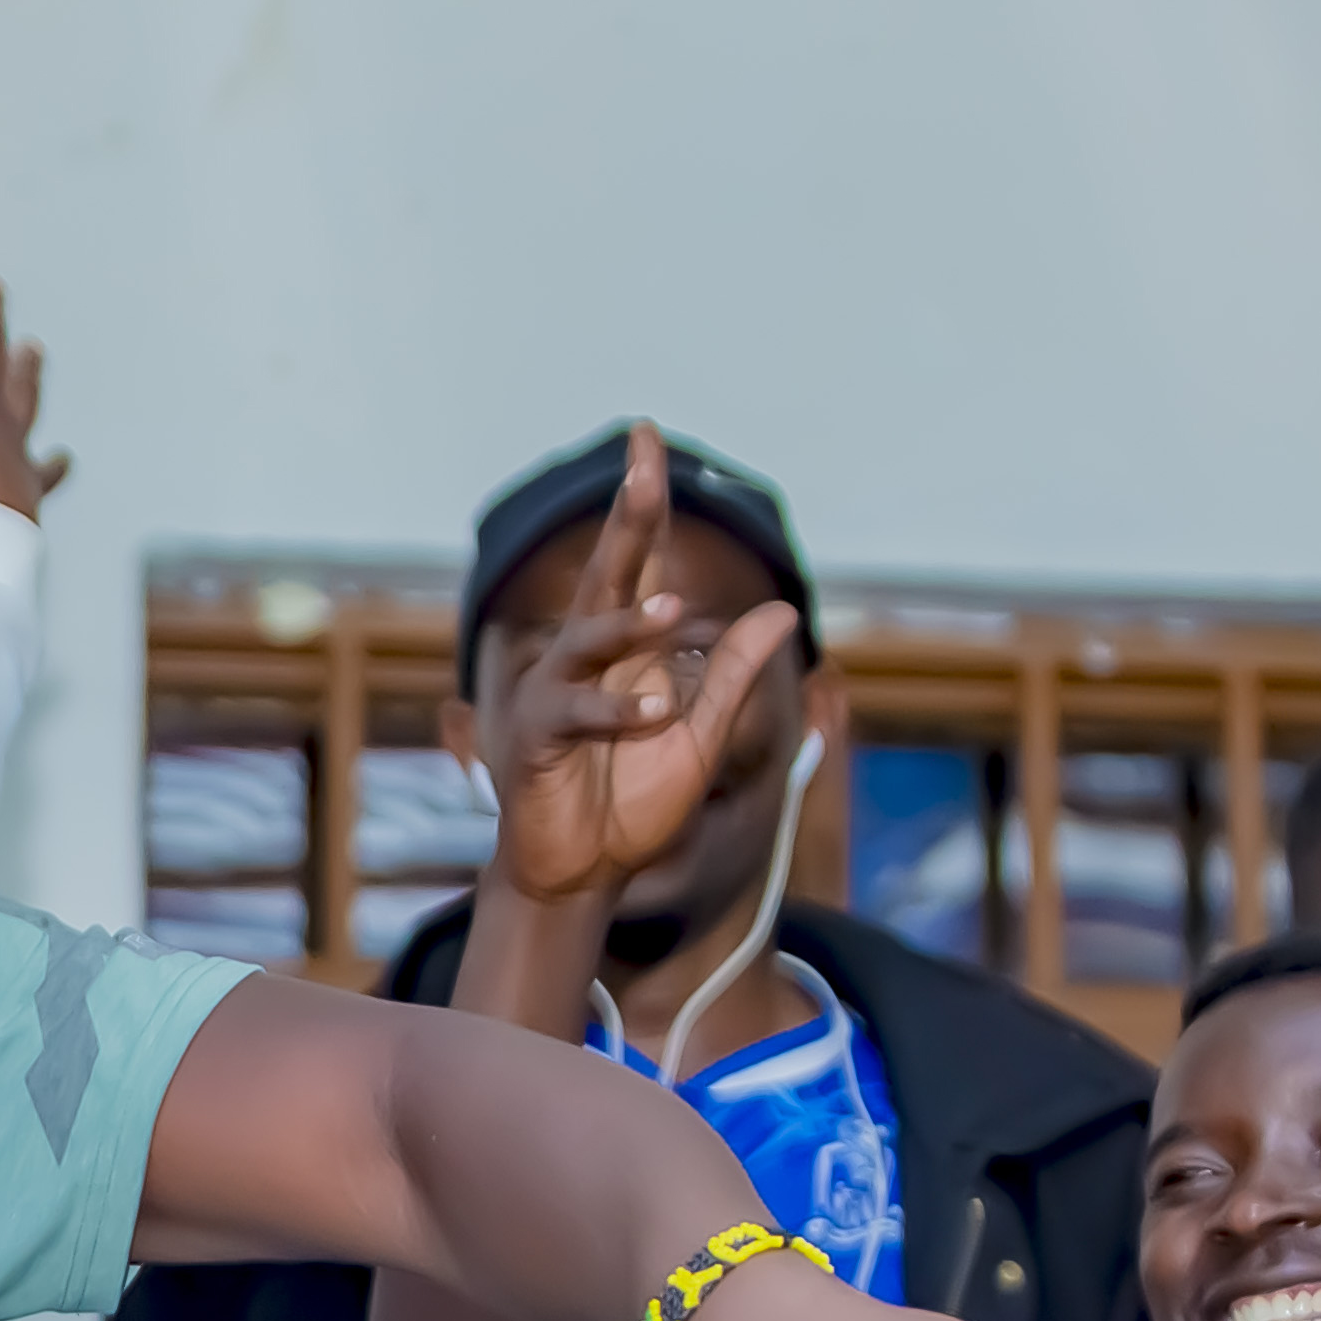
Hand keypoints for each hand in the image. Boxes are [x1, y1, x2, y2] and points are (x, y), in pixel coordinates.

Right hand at [476, 425, 802, 909]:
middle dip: (627, 519)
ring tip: (674, 611)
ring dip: (629, 624)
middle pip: (607, 574)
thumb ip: (735, 676)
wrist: (580, 879)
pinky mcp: (538, 742)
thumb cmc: (629, 809)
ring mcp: (557, 696)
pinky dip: (616, 713)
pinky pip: (576, 714)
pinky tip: (654, 714)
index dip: (645, 504)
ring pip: (587, 640)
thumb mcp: (700, 736)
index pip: (639, 563)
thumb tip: (782, 611)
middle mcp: (589, 661)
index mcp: (628, 652)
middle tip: (642, 463)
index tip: (648, 441)